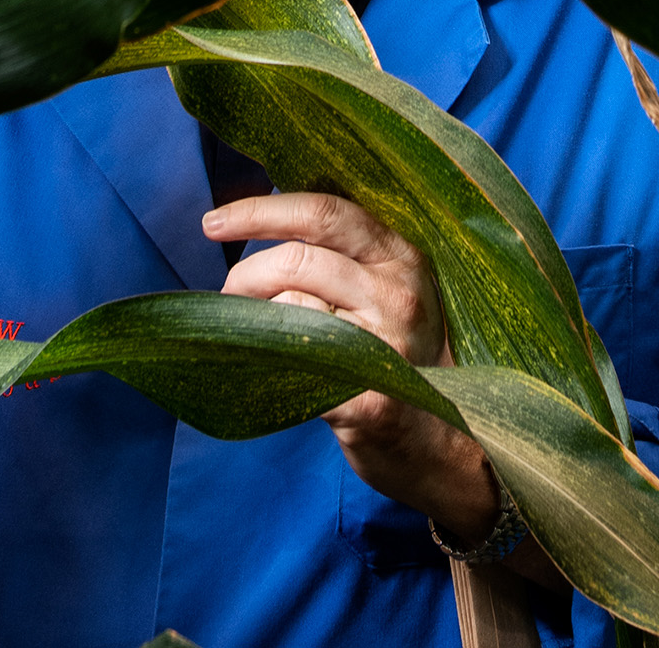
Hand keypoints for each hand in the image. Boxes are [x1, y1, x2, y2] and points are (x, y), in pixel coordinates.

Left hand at [204, 192, 499, 536]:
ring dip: (255, 322)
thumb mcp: (388, 293)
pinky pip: (293, 365)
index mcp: (402, 256)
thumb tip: (258, 225)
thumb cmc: (398, 361)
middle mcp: (400, 293)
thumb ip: (340, 258)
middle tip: (227, 295)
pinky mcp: (368, 399)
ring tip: (254, 338)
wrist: (444, 446)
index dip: (262, 212)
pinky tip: (268, 373)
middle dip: (246, 273)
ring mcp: (387, 347)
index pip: (326, 212)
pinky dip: (266, 363)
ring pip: (291, 307)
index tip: (213, 223)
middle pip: (298, 258)